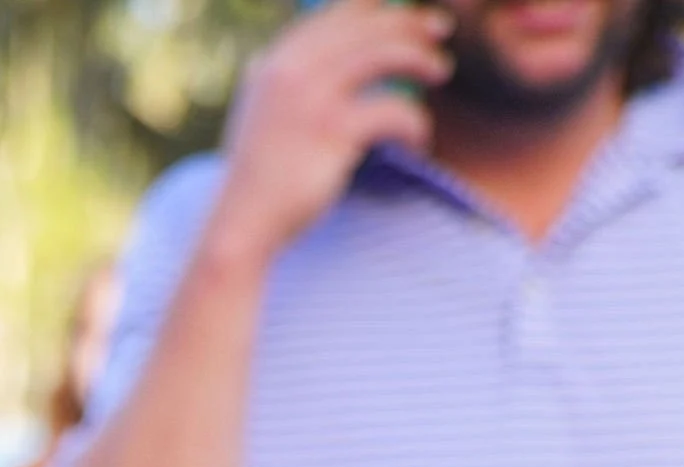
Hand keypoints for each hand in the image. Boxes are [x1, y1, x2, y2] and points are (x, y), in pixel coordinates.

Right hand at [211, 0, 453, 269]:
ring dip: (420, 59)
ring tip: (441, 72)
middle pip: (365, 27)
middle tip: (440, 32)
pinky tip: (418, 139)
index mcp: (276, 61)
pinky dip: (413, 122)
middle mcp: (291, 70)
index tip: (404, 12)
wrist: (241, 227)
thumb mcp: (258, 117)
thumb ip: (279, 84)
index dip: (375, 9)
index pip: (336, 15)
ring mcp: (311, 99)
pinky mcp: (333, 133)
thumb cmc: (256, 181)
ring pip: (383, 55)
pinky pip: (391, 110)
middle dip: (409, 23)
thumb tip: (300, 59)